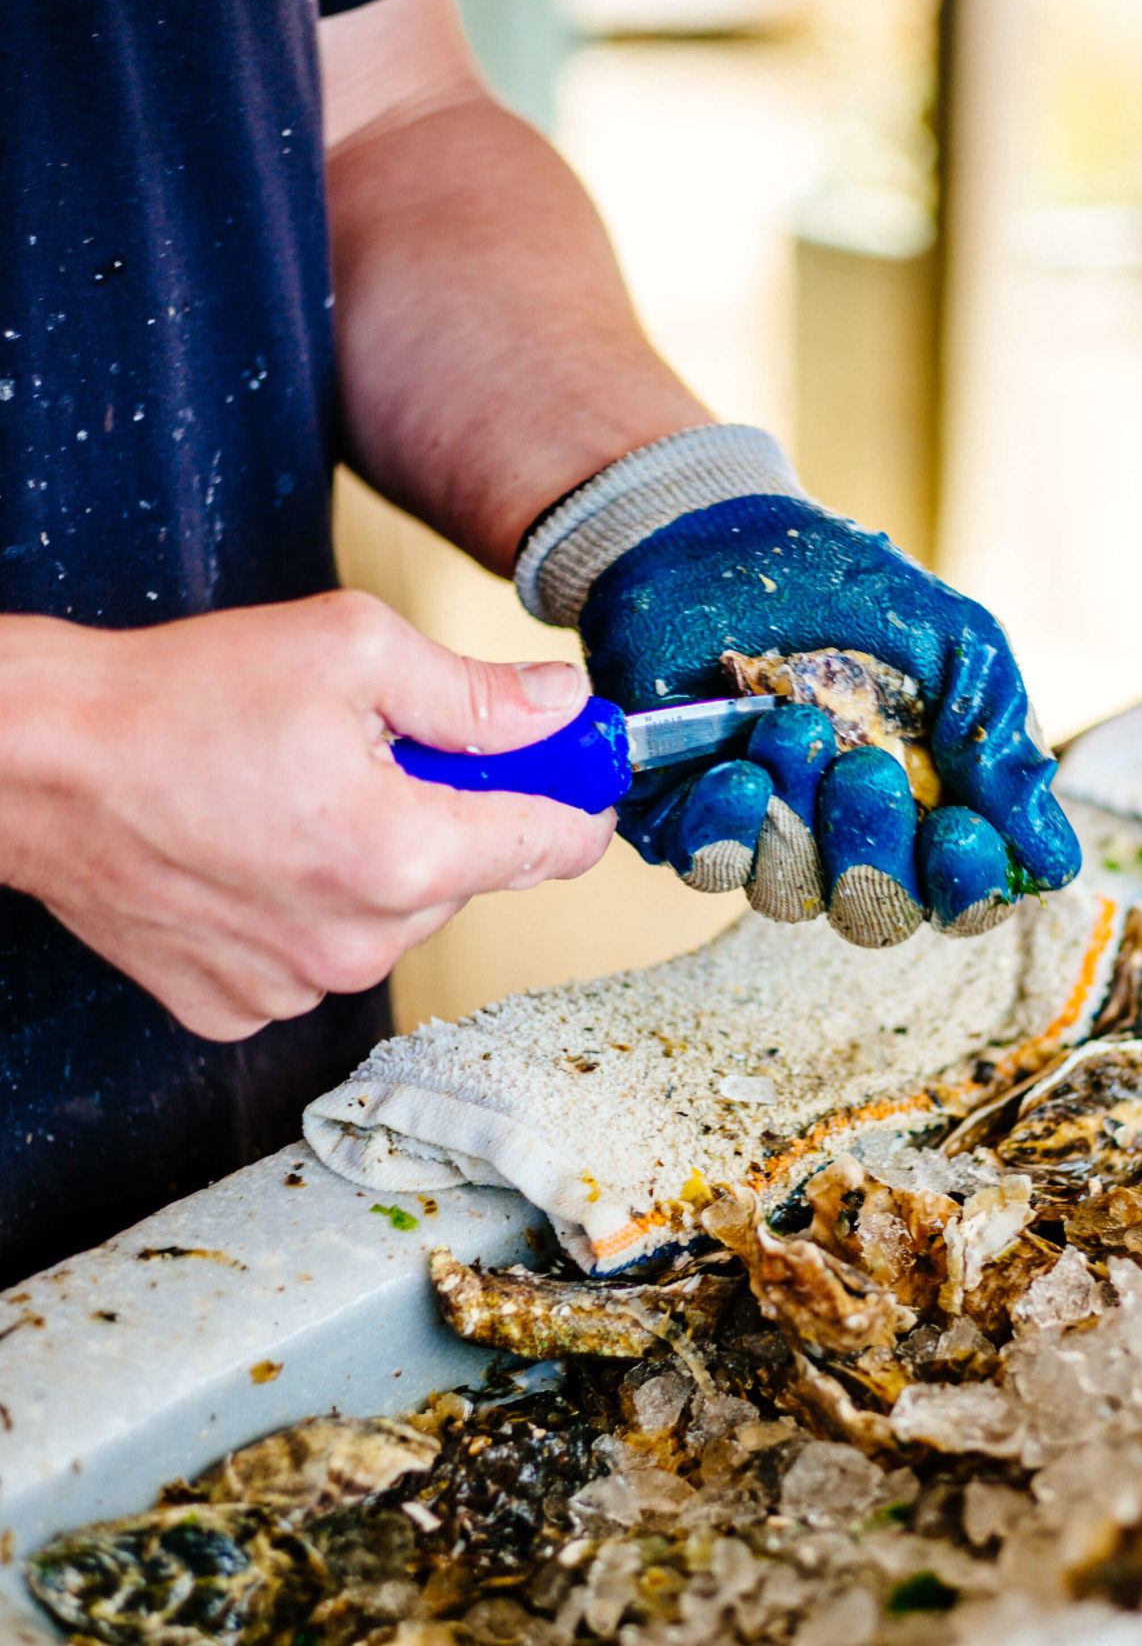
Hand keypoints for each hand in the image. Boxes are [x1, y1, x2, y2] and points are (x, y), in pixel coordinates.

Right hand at [0, 593, 611, 1039]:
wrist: (44, 763)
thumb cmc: (179, 700)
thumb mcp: (352, 649)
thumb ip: (475, 692)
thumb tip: (557, 706)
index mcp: (402, 856)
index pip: (554, 846)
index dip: (574, 793)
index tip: (573, 766)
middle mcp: (357, 942)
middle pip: (471, 876)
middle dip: (453, 812)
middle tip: (390, 750)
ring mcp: (295, 987)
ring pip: (396, 918)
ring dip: (380, 862)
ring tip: (301, 796)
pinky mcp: (239, 1007)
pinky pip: (320, 954)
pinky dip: (310, 906)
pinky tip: (260, 851)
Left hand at [579, 497, 1078, 944]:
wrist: (727, 530)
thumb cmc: (856, 592)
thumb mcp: (960, 649)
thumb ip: (1002, 748)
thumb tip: (1058, 863)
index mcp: (928, 811)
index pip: (959, 897)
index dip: (966, 887)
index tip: (960, 832)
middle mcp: (846, 838)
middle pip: (874, 911)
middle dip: (874, 847)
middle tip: (865, 765)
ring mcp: (763, 831)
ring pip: (788, 892)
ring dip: (798, 817)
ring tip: (791, 726)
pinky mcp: (681, 815)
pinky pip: (706, 864)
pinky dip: (727, 828)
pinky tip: (736, 770)